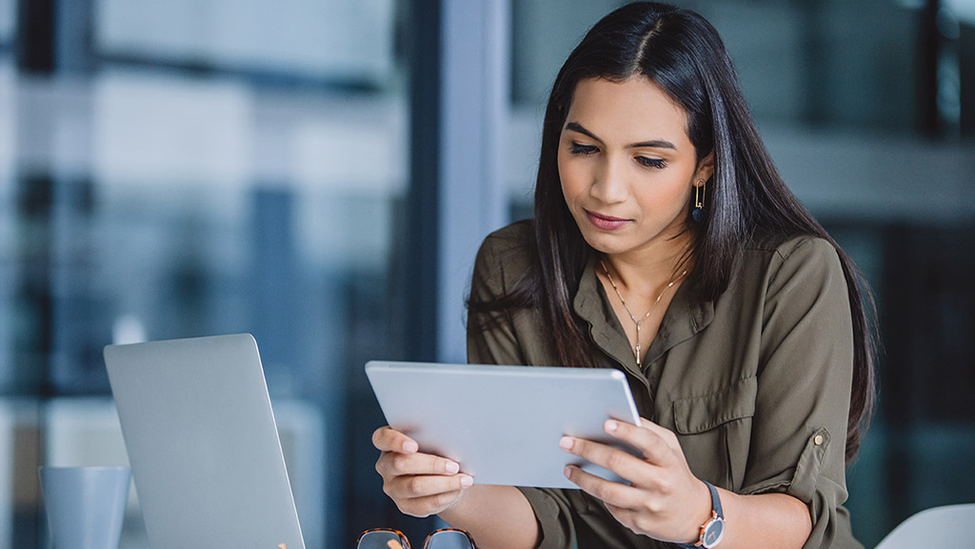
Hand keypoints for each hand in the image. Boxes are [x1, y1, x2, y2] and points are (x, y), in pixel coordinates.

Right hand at [372, 426, 473, 517]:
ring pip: (415, 486)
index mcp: (387, 442)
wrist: (444, 475)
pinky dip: (444, 497)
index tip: (413, 446)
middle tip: (454, 466)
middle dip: (431, 464)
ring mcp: (392, 487)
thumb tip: (451, 438)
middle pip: (400, 464)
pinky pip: (424, 504)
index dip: (396, 442)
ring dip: (443, 483)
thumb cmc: (437, 449)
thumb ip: (433, 436)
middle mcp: (385, 465)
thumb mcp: (433, 438)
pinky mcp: (404, 505)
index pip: (382, 439)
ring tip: (464, 479)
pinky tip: (457, 490)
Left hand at [559, 418, 711, 543]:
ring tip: (569, 468)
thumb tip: (620, 417)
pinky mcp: (640, 524)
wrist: (694, 514)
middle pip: (619, 464)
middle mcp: (661, 483)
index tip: (605, 423)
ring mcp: (650, 506)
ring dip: (583, 478)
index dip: (627, 431)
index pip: (648, 442)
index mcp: (669, 461)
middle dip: (588, 450)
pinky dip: (599, 496)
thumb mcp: (672, 449)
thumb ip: (649, 431)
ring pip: (608, 491)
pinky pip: (612, 508)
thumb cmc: (676, 473)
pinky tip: (590, 486)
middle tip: (567, 442)